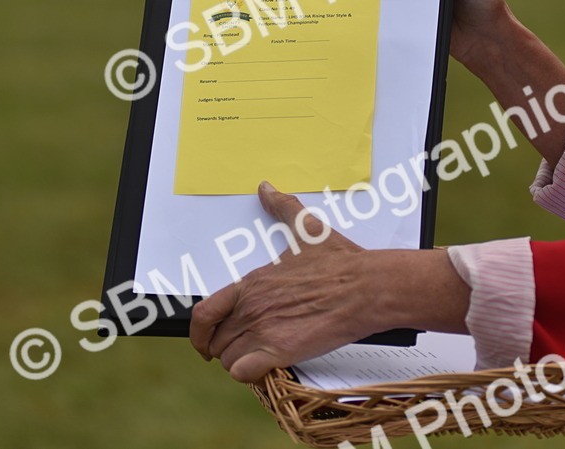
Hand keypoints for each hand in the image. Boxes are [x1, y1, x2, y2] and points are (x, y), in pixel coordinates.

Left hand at [189, 182, 382, 382]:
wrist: (365, 287)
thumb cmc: (339, 263)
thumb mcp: (305, 229)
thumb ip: (282, 208)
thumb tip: (267, 189)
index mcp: (251, 284)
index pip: (204, 312)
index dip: (199, 331)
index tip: (205, 340)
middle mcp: (251, 307)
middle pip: (216, 341)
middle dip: (226, 348)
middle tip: (244, 349)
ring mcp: (263, 330)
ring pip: (229, 360)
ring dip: (240, 363)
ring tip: (260, 358)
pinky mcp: (280, 351)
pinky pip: (245, 372)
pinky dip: (251, 374)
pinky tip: (267, 368)